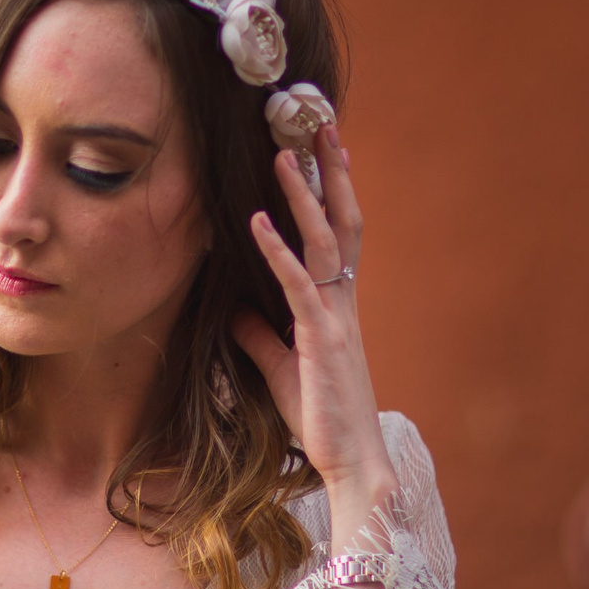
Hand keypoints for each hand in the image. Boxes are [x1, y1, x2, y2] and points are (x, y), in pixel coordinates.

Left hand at [233, 123, 397, 541]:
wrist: (349, 463)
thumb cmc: (320, 418)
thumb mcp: (280, 368)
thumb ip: (261, 335)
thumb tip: (238, 309)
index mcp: (336, 306)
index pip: (338, 236)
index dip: (334, 192)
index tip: (325, 151)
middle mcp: (342, 303)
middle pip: (343, 223)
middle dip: (332, 173)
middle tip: (320, 126)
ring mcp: (336, 318)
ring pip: (324, 243)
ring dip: (303, 197)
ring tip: (284, 157)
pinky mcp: (322, 339)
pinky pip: (299, 284)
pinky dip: (277, 250)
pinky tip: (257, 222)